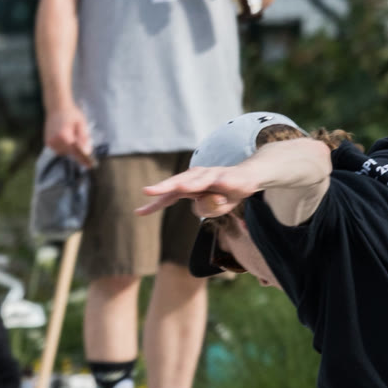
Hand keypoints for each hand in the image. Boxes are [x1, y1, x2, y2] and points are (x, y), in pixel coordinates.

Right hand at [44, 104, 93, 167]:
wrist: (57, 107)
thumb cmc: (71, 114)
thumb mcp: (81, 124)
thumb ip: (84, 138)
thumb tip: (87, 152)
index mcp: (64, 136)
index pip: (76, 152)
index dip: (83, 159)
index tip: (90, 165)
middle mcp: (55, 141)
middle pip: (70, 153)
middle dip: (78, 152)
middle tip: (84, 148)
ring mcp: (50, 142)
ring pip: (64, 152)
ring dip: (70, 149)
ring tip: (72, 137)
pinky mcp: (47, 143)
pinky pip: (59, 150)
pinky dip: (64, 147)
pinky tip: (66, 137)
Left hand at [136, 161, 259, 217]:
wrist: (249, 176)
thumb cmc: (226, 192)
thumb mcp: (214, 207)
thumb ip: (204, 208)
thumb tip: (200, 206)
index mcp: (189, 185)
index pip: (169, 195)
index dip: (155, 204)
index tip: (138, 212)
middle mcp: (198, 177)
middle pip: (178, 182)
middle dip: (163, 187)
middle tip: (147, 191)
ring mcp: (213, 175)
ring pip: (199, 180)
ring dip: (189, 184)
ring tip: (179, 189)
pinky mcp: (229, 177)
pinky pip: (222, 182)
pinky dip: (220, 188)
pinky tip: (216, 193)